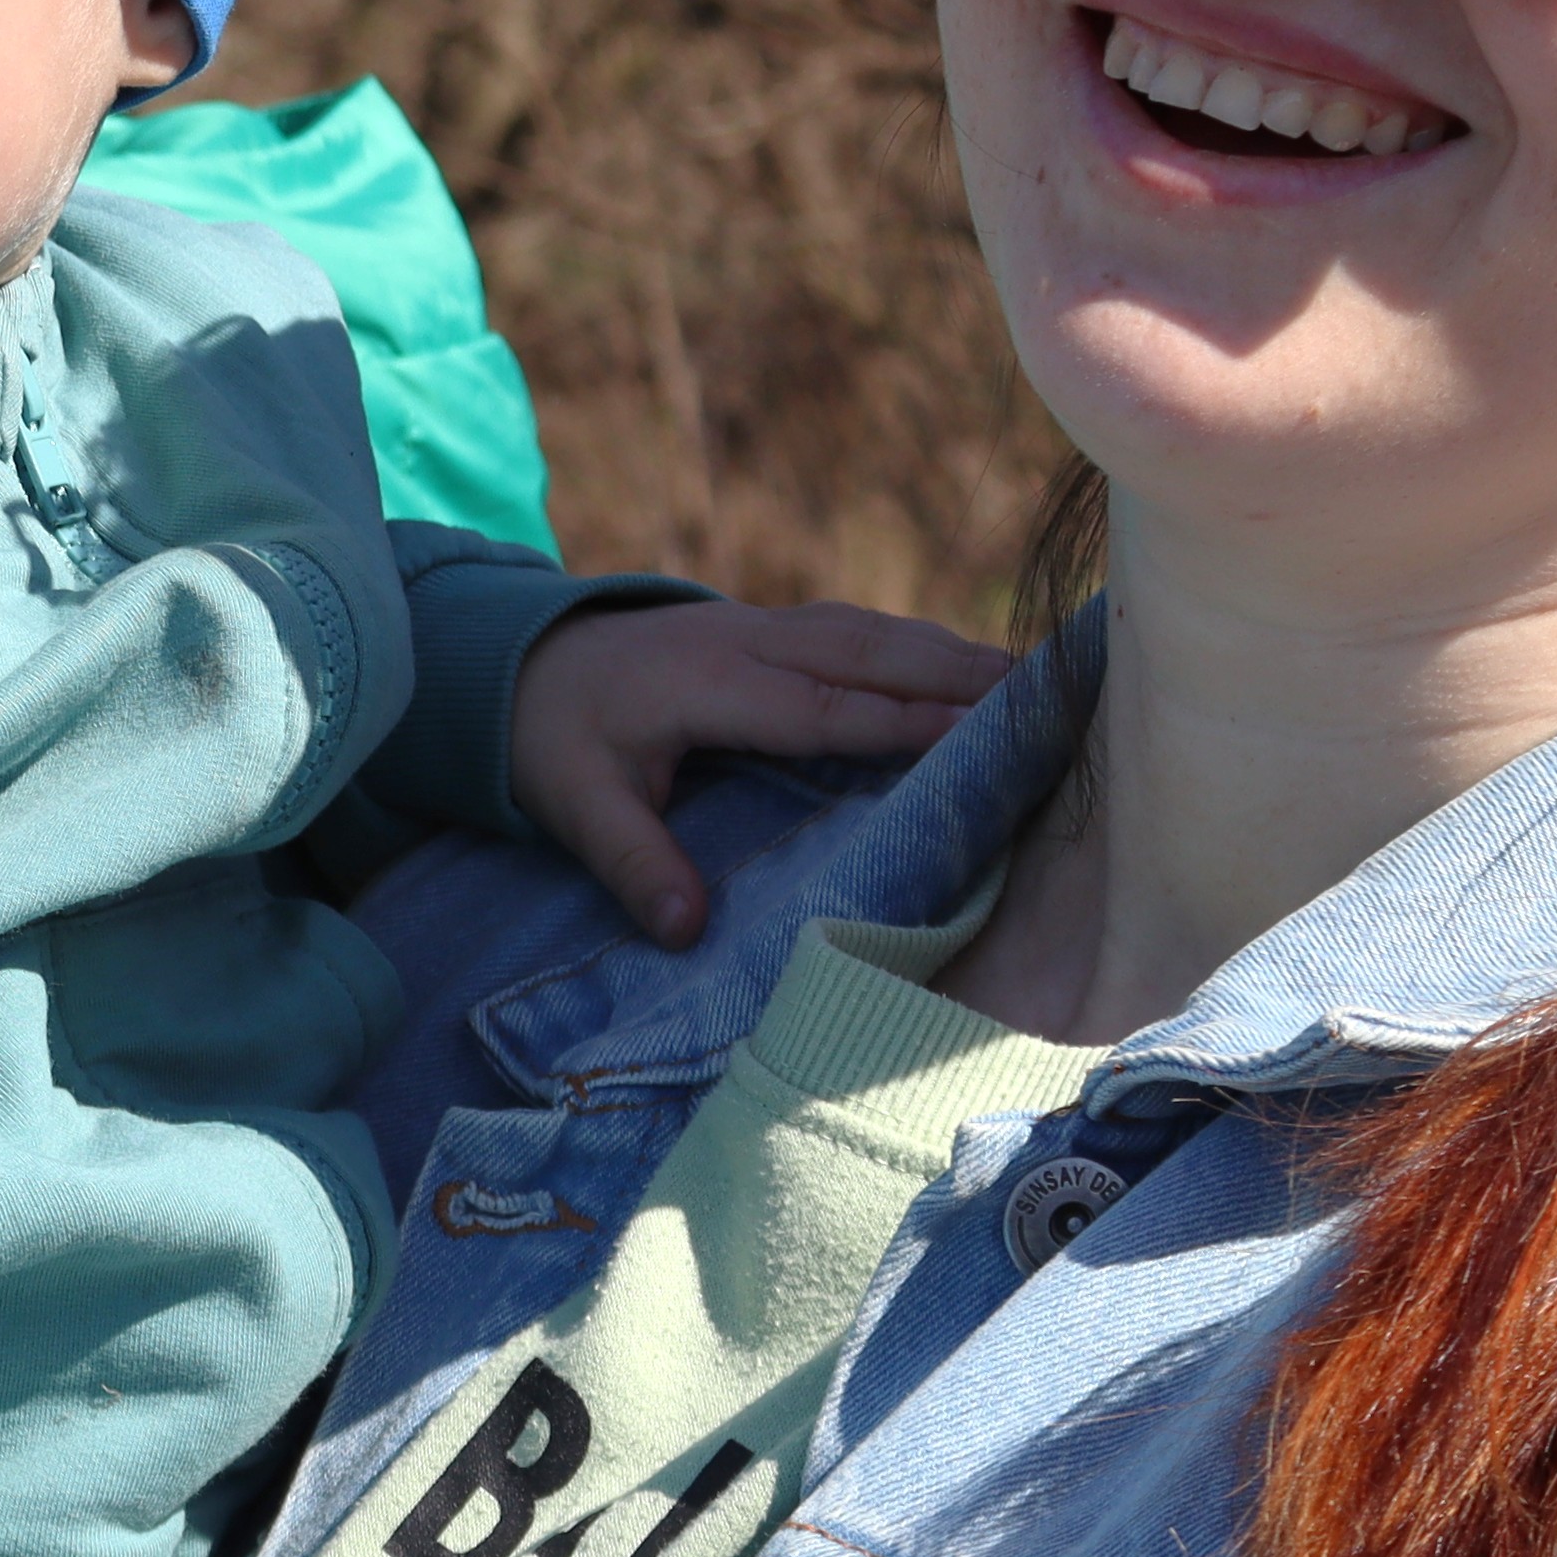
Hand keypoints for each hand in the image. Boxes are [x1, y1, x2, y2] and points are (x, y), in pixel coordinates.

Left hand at [507, 595, 1010, 945]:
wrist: (512, 656)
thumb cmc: (551, 737)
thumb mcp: (574, 802)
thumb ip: (631, 861)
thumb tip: (684, 931)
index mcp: (706, 685)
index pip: (818, 706)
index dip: (897, 719)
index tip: (976, 730)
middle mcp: (744, 642)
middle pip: (864, 654)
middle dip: (953, 673)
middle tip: (1043, 693)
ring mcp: (758, 625)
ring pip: (868, 633)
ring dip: (946, 652)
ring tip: (1030, 677)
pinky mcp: (765, 626)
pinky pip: (854, 631)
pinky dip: (914, 646)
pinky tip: (964, 665)